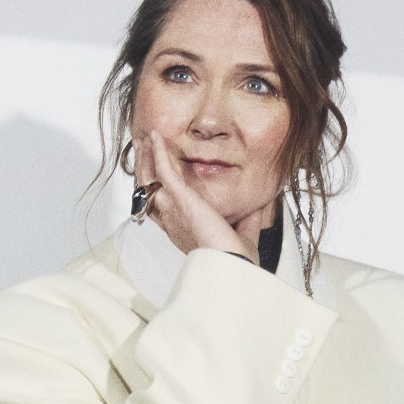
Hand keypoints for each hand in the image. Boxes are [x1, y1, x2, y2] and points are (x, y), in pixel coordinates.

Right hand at [132, 128, 250, 260]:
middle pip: (150, 192)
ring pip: (149, 181)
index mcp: (185, 231)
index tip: (162, 179)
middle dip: (145, 171)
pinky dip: (159, 153)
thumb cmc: (236, 260)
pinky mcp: (180, 199)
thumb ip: (249, 219)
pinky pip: (164, 172)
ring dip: (145, 158)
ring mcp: (173, 210)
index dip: (160, 193)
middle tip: (143, 152)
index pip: (166, 210)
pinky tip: (156, 137)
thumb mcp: (243, 234)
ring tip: (143, 139)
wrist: (233, 265)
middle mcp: (174, 221)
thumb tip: (259, 206)